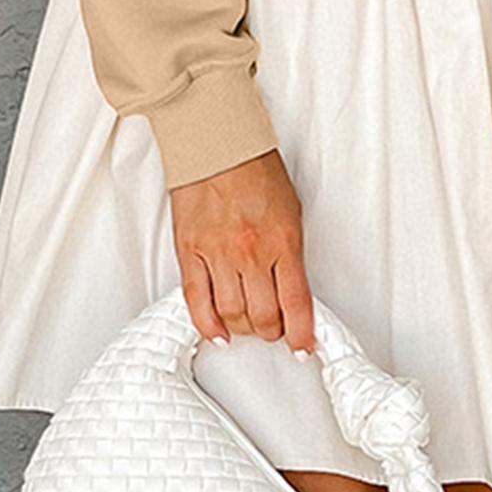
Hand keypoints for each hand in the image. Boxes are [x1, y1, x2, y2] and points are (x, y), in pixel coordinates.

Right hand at [168, 148, 316, 357]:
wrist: (216, 144)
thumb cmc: (255, 170)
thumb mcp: (290, 210)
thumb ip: (289, 251)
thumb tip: (290, 289)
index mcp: (282, 240)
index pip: (296, 303)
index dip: (301, 334)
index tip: (303, 347)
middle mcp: (250, 252)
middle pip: (263, 316)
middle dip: (273, 332)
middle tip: (275, 330)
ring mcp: (217, 254)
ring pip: (232, 315)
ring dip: (244, 329)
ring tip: (250, 327)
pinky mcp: (189, 253)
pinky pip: (197, 302)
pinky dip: (209, 325)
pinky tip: (219, 334)